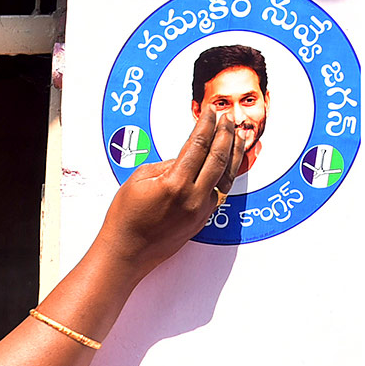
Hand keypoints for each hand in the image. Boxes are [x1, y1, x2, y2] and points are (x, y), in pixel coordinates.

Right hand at [96, 107, 243, 276]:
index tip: (211, 113)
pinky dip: (228, 173)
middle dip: (225, 133)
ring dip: (235, 152)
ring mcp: (200, 210)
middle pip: (218, 156)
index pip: (198, 144)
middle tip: (228, 118)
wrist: (126, 252)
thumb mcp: (138, 180)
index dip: (207, 124)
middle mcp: (193, 197)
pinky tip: (230, 164)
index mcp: (175, 183)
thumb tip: (184, 158)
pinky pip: (222, 191)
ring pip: (227, 175)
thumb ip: (165, 164)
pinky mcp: (202, 220)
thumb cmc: (125, 219)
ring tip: (239, 136)